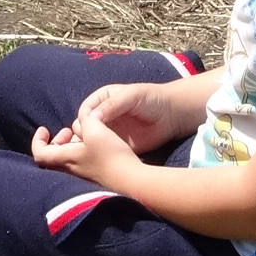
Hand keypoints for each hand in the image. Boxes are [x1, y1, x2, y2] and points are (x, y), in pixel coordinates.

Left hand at [31, 106, 138, 186]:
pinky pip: (81, 162)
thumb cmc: (110, 155)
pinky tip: (97, 143)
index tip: (44, 128)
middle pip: (53, 157)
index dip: (37, 140)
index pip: (39, 154)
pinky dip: (82, 150)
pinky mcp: (96, 177)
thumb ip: (85, 120)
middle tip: (67, 131)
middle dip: (56, 141)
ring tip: (84, 133)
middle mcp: (71, 170)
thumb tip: (83, 119)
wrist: (132, 180)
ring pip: (68, 159)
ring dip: (71, 144)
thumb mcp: (96, 130)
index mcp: (65, 159)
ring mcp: (84, 175)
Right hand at [71, 81, 204, 155]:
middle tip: (93, 143)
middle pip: (83, 127)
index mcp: (102, 99)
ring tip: (96, 152)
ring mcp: (109, 132)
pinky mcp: (117, 146)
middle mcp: (102, 116)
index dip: (85, 120)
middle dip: (84, 135)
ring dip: (89, 148)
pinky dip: (101, 156)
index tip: (91, 127)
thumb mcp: (131, 96)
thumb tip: (92, 118)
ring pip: (90, 142)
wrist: (172, 115)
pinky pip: (104, 152)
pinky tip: (105, 159)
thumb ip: (113, 104)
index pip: (85, 111)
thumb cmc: (152, 99)